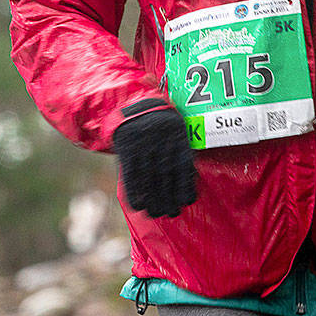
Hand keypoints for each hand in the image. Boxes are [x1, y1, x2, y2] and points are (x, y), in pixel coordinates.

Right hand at [112, 101, 197, 217]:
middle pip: (166, 176)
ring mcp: (143, 144)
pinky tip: (138, 205)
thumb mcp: (173, 130)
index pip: (183, 167)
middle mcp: (162, 140)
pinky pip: (131, 174)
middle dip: (169, 198)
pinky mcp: (127, 147)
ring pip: (149, 178)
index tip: (185, 203)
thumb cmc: (159, 122)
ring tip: (156, 213)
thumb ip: (179, 153)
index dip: (184, 188)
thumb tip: (188, 188)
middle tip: (170, 213)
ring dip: (153, 200)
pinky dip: (134, 192)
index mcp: (178, 135)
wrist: (133, 102)